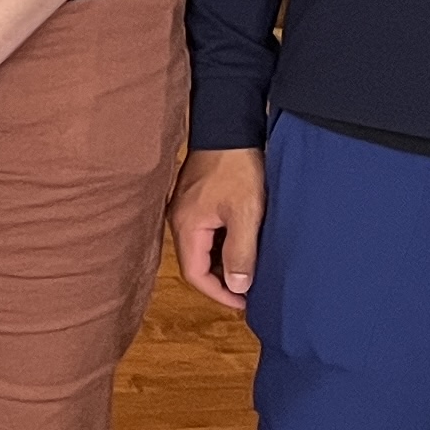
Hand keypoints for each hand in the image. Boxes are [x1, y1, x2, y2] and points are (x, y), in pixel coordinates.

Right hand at [170, 145, 263, 311]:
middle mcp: (179, 220)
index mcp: (186, 226)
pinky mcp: (194, 199)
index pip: (195, 274)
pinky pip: (205, 232)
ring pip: (202, 248)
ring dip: (223, 261)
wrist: (230, 127)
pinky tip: (242, 243)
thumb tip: (238, 287)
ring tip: (250, 268)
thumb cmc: (237, 167)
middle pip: (196, 263)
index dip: (219, 293)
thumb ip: (240, 253)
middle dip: (222, 280)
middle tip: (250, 290)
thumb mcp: (245, 214)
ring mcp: (185, 209)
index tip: (245, 302)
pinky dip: (222, 244)